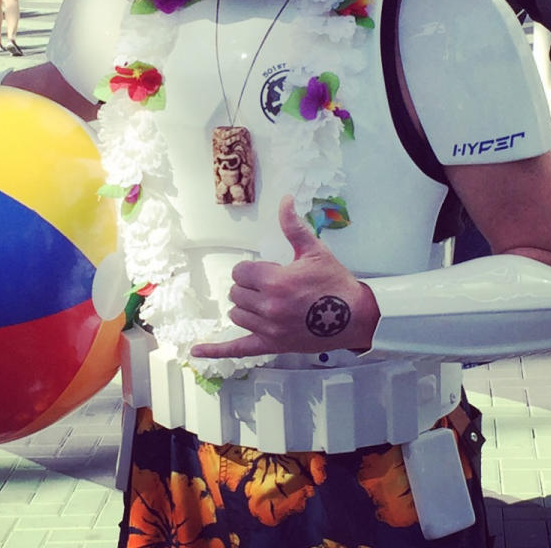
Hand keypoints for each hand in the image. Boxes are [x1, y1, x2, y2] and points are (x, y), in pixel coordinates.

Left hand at [191, 196, 379, 358]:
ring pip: (236, 315)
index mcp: (275, 281)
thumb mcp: (314, 250)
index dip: (251, 270)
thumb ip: (293, 226)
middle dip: (249, 286)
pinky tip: (196, 350)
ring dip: (245, 307)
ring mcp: (268, 329)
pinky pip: (237, 349)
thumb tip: (285, 200)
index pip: (240, 272)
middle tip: (270, 286)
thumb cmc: (334, 282)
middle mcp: (268, 307)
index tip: (268, 270)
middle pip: (236, 292)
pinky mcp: (272, 346)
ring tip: (265, 303)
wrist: (354, 316)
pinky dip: (215, 350)